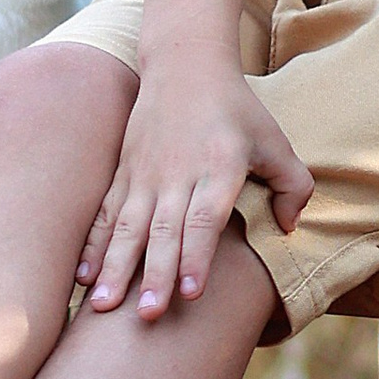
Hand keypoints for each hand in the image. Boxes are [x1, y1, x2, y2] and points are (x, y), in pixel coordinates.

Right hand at [80, 53, 312, 320]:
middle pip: (163, 230)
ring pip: (129, 227)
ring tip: (104, 307)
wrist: (185, 63)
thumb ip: (293, 185)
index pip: (205, 218)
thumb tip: (287, 229)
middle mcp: (178, 172)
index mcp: (218, 166)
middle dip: (154, 274)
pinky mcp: (125, 172)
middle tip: (147, 315)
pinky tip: (84, 276)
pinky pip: (107, 214)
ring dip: (116, 268)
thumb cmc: (236, 109)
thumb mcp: (275, 141)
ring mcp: (145, 173)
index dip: (198, 256)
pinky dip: (94, 246)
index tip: (192, 294)